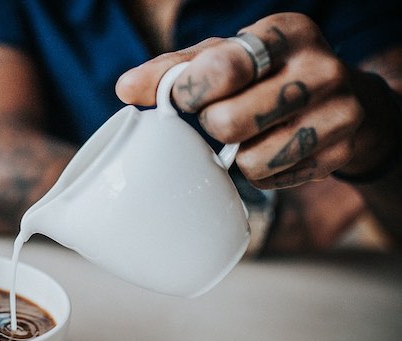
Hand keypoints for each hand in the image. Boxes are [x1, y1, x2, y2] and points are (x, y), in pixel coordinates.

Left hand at [115, 12, 401, 188]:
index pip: (223, 67)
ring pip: (252, 161)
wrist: (342, 100)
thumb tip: (125, 88)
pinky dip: (262, 174)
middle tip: (218, 121)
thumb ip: (173, 71)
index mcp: (284, 33)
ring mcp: (338, 112)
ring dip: (236, 158)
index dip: (189, 93)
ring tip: (247, 137)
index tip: (182, 102)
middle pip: (230, 122)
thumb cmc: (264, 77)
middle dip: (212, 128)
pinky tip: (271, 151)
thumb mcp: (223, 58)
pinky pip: (274, 181)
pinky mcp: (341, 153)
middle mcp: (319, 68)